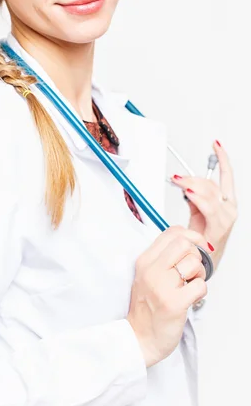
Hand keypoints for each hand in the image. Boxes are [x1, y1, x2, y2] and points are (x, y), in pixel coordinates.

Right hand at [126, 226, 210, 366]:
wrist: (139, 337)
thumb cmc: (147, 307)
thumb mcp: (146, 275)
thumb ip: (162, 258)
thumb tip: (189, 241)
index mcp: (144, 261)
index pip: (171, 232)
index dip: (191, 236)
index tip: (197, 246)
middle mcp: (151, 270)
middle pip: (184, 244)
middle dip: (196, 255)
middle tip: (192, 270)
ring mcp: (162, 287)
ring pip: (194, 263)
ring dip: (199, 274)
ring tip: (190, 284)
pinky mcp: (175, 304)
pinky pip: (201, 285)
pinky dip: (201, 290)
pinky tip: (191, 297)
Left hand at [170, 140, 237, 270]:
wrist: (203, 260)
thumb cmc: (201, 237)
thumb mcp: (197, 211)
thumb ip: (195, 196)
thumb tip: (185, 184)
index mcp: (226, 200)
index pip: (227, 175)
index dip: (222, 158)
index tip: (215, 144)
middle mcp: (230, 207)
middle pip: (211, 184)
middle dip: (191, 178)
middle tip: (175, 178)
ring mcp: (227, 217)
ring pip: (209, 193)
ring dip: (191, 185)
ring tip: (178, 181)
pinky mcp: (220, 227)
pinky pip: (209, 208)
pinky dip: (198, 198)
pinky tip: (188, 193)